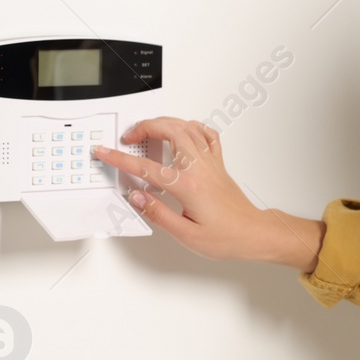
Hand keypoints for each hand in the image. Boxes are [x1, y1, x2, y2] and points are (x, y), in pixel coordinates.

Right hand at [92, 117, 309, 263]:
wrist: (253, 233)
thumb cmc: (226, 236)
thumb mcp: (187, 235)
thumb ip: (158, 213)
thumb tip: (137, 197)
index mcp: (189, 186)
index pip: (147, 168)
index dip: (121, 159)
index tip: (106, 152)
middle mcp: (201, 168)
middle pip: (171, 131)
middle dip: (145, 127)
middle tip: (128, 137)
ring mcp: (211, 163)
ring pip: (188, 127)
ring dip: (165, 122)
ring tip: (148, 130)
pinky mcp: (218, 164)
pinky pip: (207, 134)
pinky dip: (191, 126)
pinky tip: (182, 131)